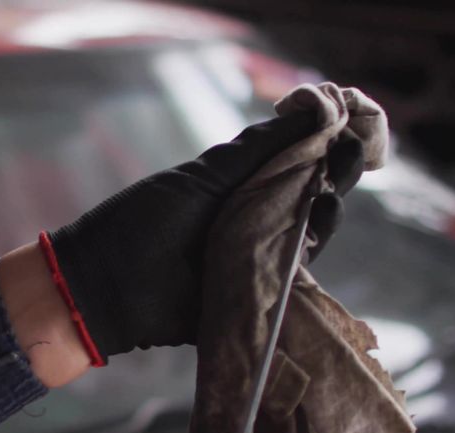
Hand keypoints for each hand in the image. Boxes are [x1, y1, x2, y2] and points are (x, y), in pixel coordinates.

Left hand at [43, 113, 364, 362]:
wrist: (105, 284)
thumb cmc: (143, 224)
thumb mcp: (201, 178)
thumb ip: (253, 150)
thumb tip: (309, 110)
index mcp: (243, 191)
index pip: (299, 166)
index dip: (327, 146)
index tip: (348, 122)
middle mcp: (257, 226)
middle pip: (315, 200)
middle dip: (337, 174)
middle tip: (349, 151)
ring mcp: (258, 264)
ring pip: (309, 239)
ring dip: (327, 213)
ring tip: (328, 194)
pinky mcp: (255, 301)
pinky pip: (291, 283)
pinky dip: (305, 260)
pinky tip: (314, 233)